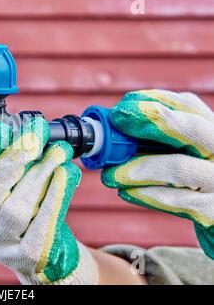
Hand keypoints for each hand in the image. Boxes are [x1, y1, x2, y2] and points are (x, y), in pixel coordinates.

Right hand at [0, 117, 98, 283]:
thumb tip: (19, 126)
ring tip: (56, 152)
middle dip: (11, 160)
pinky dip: (53, 197)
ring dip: (37, 175)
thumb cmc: (17, 204)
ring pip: (14, 210)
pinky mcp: (25, 256)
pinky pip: (40, 227)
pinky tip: (64, 174)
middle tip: (34, 135)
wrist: (40, 247)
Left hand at [102, 89, 213, 258]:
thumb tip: (112, 129)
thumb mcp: (180, 155)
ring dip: (137, 169)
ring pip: (178, 168)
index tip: (120, 108)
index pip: (188, 105)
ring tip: (108, 175)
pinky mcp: (213, 211)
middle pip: (192, 128)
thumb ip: (156, 141)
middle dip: (150, 121)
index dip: (152, 101)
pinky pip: (177, 201)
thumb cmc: (191, 186)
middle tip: (116, 120)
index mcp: (212, 132)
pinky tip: (125, 192)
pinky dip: (146, 195)